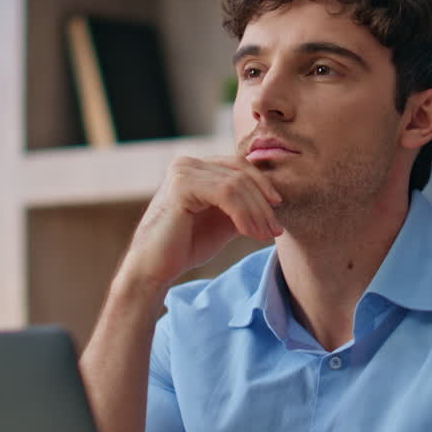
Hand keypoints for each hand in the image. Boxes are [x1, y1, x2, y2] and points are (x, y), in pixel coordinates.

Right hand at [120, 156, 283, 287]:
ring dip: (257, 212)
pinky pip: (226, 194)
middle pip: (241, 173)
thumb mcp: (222, 221)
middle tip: (275, 230)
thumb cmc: (185, 246)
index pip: (239, 166)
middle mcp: (187, 163)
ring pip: (237, 184)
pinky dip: (244, 214)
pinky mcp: (181, 185)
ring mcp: (183, 171)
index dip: (263, 186)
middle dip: (263, 203)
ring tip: (265, 235)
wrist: (154, 269)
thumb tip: (274, 200)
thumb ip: (242, 205)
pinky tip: (249, 233)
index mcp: (196, 167)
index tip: (278, 211)